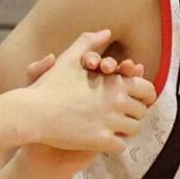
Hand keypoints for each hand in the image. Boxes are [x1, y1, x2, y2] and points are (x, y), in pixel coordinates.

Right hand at [20, 46, 147, 178]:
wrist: (32, 113)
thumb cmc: (49, 86)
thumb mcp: (69, 59)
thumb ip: (89, 42)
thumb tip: (107, 32)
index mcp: (115, 81)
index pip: (147, 89)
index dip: (145, 95)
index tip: (139, 100)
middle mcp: (117, 100)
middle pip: (142, 111)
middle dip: (135, 113)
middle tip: (125, 115)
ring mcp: (110, 122)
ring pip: (134, 130)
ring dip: (126, 130)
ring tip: (116, 129)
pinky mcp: (100, 141)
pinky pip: (121, 146)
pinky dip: (115, 144)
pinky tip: (106, 141)